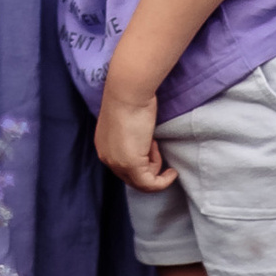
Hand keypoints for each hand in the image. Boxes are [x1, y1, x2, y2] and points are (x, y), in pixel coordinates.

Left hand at [95, 77, 173, 192]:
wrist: (128, 90)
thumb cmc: (130, 98)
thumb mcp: (127, 121)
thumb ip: (130, 138)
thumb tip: (144, 145)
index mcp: (103, 146)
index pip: (122, 167)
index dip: (141, 160)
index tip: (151, 145)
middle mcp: (107, 157)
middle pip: (131, 177)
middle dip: (148, 166)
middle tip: (155, 146)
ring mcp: (117, 163)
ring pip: (141, 183)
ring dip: (155, 169)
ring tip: (156, 146)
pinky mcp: (131, 164)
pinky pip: (150, 184)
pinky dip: (163, 182)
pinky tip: (172, 172)